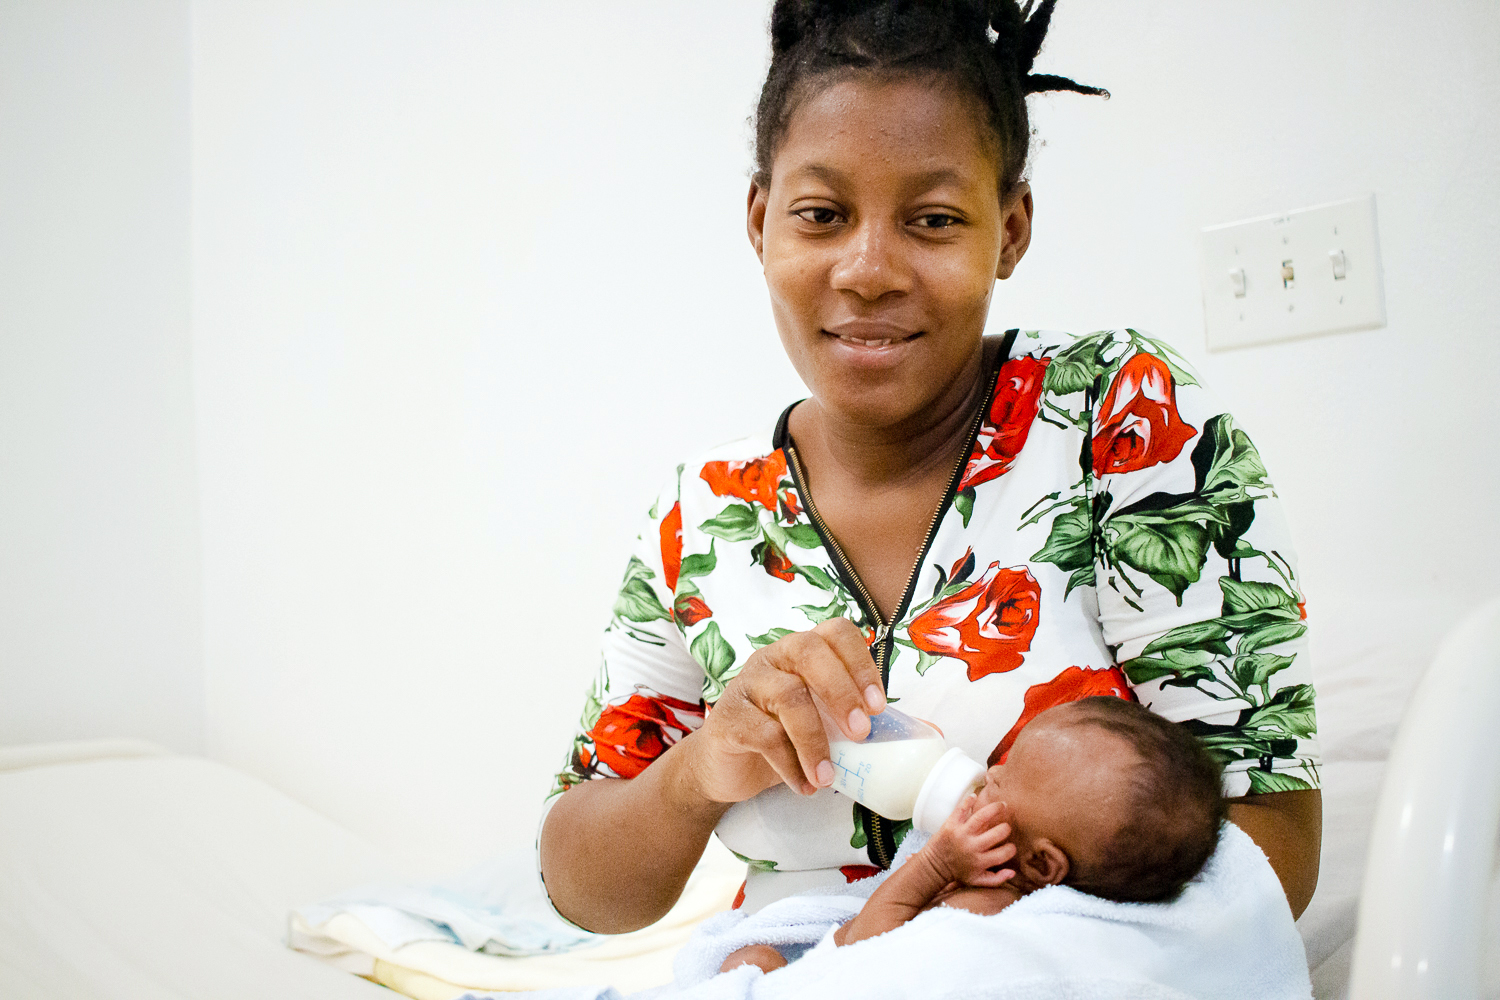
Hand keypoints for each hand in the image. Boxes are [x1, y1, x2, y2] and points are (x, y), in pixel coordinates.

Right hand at [677, 618, 885, 801]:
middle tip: (860, 733)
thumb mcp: (825, 726)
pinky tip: (804, 785)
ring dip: (815, 741)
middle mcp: (773, 658)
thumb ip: (863, 721)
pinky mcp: (728, 718)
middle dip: (842, 692)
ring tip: (828, 776)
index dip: (861, 663)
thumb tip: (927, 731)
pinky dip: (790, 765)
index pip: (835, 633)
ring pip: (788, 697)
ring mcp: (747, 685)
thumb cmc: (783, 739)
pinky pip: (765, 735)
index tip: (878, 706)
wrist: (727, 768)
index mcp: (802, 652)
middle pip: (809, 652)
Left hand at [922, 794, 1016, 887]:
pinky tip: (975, 797)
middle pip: (997, 833)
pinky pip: (961, 809)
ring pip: (981, 817)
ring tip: (1002, 805)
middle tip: (1006, 826)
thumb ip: (996, 879)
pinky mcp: (951, 824)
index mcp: (980, 861)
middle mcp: (972, 847)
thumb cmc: (958, 872)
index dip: (1011, 849)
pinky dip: (968, 801)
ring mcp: (961, 834)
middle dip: (1006, 828)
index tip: (1010, 846)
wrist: (933, 866)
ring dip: (995, 808)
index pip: (1004, 853)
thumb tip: (1013, 873)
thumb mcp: (977, 880)